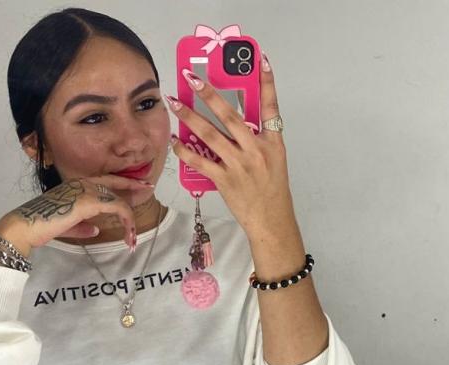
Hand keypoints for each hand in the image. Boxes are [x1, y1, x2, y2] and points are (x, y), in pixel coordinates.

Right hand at [0, 176, 153, 254]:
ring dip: (128, 219)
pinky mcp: (88, 201)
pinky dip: (126, 221)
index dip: (122, 181)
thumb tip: (96, 228)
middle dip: (133, 185)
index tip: (137, 184)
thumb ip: (82, 225)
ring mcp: (85, 190)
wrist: (25, 228)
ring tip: (132, 237)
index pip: (104, 179)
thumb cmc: (41, 226)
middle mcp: (81, 183)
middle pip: (114, 182)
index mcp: (75, 185)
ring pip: (117, 199)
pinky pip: (116, 207)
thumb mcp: (67, 225)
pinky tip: (128, 235)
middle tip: (148, 188)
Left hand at [167, 54, 294, 237]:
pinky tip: (176, 141)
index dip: (267, 83)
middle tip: (193, 78)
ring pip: (210, 135)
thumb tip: (235, 124)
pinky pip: (201, 161)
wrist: (272, 221)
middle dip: (209, 95)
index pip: (270, 107)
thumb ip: (257, 140)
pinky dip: (186, 150)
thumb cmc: (271, 192)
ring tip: (174, 103)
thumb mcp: (273, 161)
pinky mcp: (225, 180)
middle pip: (230, 116)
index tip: (259, 61)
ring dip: (189, 117)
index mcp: (273, 143)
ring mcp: (240, 165)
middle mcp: (257, 150)